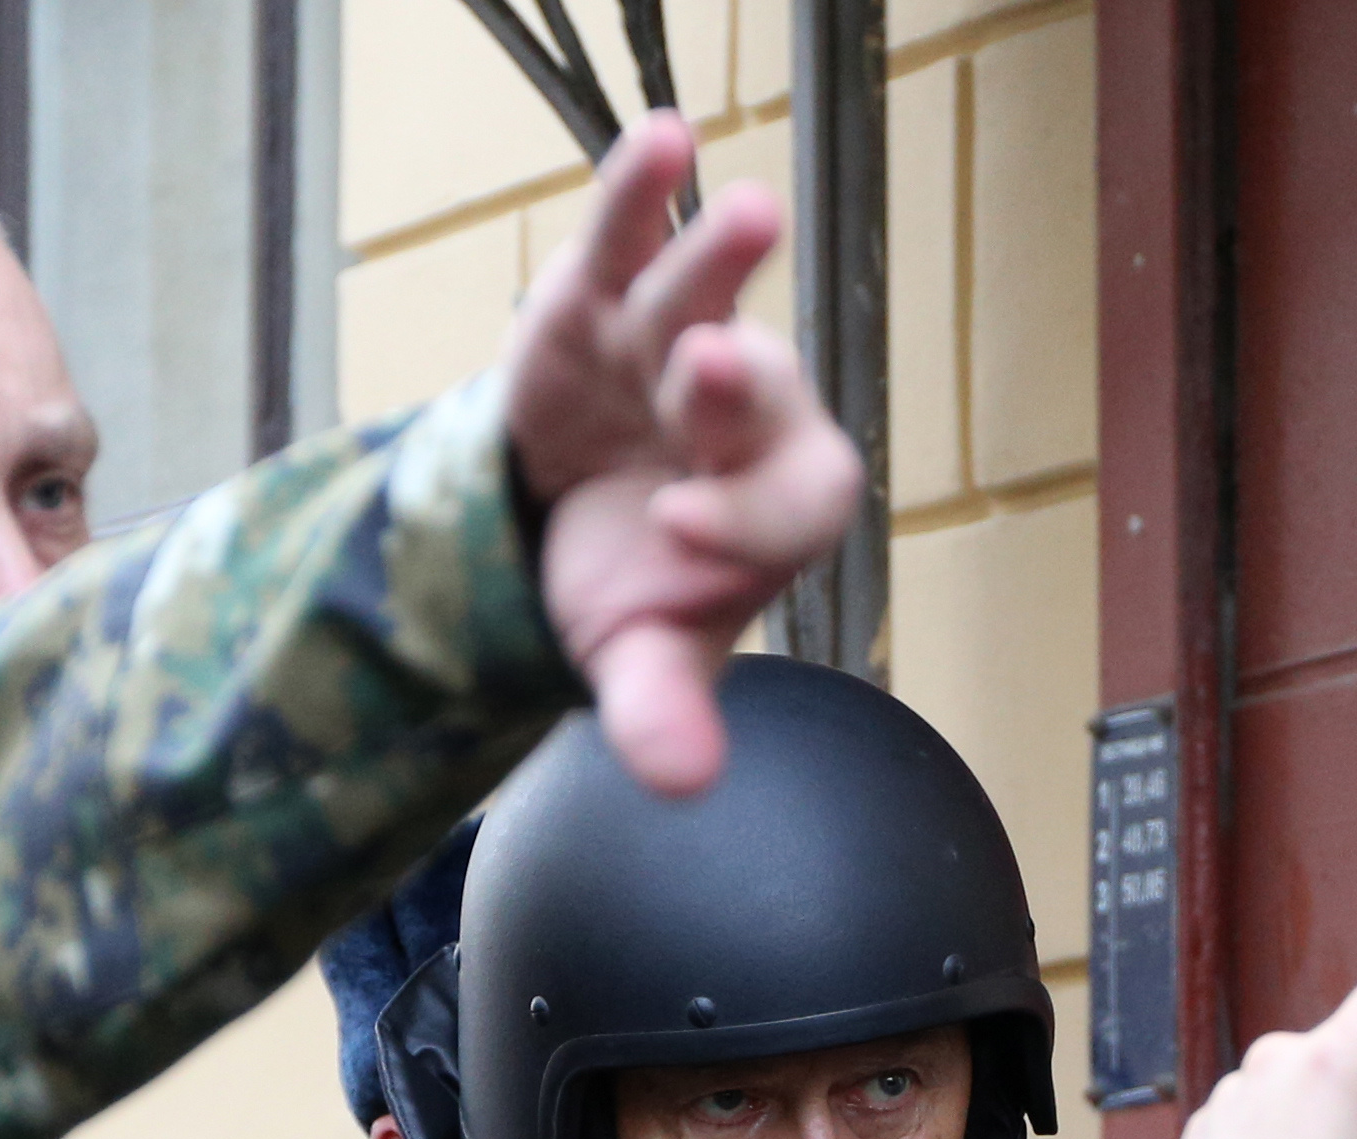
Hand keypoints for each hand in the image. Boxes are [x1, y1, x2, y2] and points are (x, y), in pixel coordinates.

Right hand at [506, 114, 863, 795]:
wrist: (565, 526)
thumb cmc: (632, 586)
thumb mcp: (638, 662)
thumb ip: (664, 715)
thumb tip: (684, 782)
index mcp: (775, 504)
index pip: (791, 502)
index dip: (745, 514)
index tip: (678, 538)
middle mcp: (742, 415)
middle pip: (757, 391)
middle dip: (733, 387)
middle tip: (713, 376)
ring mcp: (672, 347)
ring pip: (707, 297)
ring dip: (720, 258)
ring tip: (745, 212)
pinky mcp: (600, 300)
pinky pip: (630, 235)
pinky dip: (640, 187)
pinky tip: (662, 138)